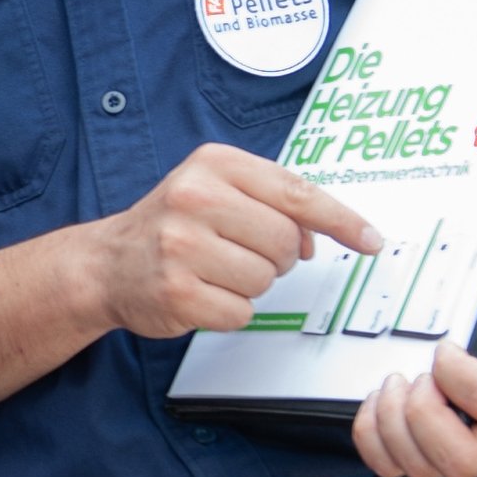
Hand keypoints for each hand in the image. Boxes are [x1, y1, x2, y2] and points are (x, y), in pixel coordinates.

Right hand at [90, 144, 385, 338]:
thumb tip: (317, 236)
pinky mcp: (177, 291)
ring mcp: (181, 246)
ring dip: (250, 284)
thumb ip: (271, 201)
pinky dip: (229, 310)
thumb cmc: (172, 224)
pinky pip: (241, 312)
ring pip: (266, 279)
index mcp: (213, 164)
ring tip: (215, 270)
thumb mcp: (216, 189)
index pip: (296, 192)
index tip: (369, 240)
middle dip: (277, 256)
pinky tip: (202, 292)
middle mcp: (194, 198)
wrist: (107, 263)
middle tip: (243, 252)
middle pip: (286, 241)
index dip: (341, 220)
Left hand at [350, 277, 476, 476]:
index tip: (445, 346)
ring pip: (420, 467)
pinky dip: (370, 437)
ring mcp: (461, 450)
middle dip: (422, 414)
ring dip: (391, 420)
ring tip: (394, 384)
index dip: (455, 372)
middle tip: (414, 377)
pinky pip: (390, 467)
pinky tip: (376, 403)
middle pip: (461, 462)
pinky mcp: (426, 453)